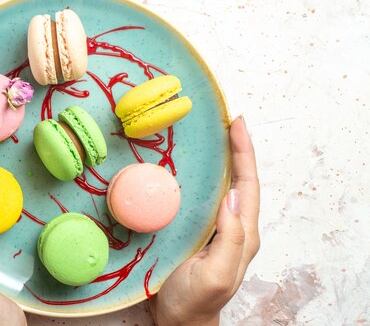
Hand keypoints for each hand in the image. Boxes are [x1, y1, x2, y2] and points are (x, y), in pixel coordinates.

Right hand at [150, 116, 260, 325]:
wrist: (180, 322)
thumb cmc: (194, 302)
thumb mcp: (214, 274)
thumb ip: (230, 239)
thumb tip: (231, 197)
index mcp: (242, 235)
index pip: (247, 185)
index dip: (244, 153)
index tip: (236, 124)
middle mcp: (235, 227)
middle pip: (241, 180)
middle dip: (237, 149)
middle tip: (227, 121)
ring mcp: (219, 229)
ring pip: (226, 186)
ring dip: (224, 160)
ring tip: (215, 136)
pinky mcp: (202, 231)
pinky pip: (208, 197)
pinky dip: (206, 177)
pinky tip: (194, 168)